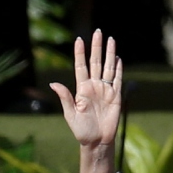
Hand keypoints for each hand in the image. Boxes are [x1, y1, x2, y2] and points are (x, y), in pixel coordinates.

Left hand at [49, 30, 122, 149]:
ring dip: (109, 53)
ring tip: (110, 39)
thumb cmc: (81, 130)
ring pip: (108, 67)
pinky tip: (118, 57)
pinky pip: (118, 79)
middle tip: (98, 31)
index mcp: (81, 89)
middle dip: (96, 47)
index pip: (80, 66)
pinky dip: (119, 68)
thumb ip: (65, 97)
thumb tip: (53, 83)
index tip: (78, 39)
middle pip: (95, 62)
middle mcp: (93, 86)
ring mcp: (105, 90)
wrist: (96, 141)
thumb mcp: (70, 114)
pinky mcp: (116, 96)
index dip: (80, 53)